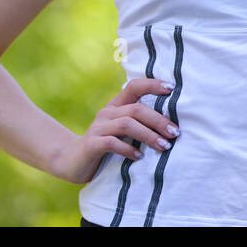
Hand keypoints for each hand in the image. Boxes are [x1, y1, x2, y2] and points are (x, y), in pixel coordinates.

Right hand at [51, 77, 178, 184]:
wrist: (71, 162)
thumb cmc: (105, 146)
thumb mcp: (121, 131)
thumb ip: (138, 123)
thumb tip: (171, 124)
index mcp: (115, 105)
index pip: (134, 87)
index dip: (152, 84)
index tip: (172, 88)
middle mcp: (107, 113)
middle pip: (136, 109)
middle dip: (158, 120)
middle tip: (175, 132)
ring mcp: (98, 128)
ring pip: (127, 124)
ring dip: (148, 135)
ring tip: (164, 146)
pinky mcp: (92, 144)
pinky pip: (112, 143)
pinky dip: (129, 149)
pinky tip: (140, 157)